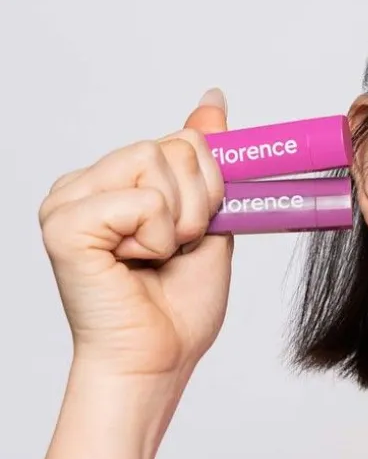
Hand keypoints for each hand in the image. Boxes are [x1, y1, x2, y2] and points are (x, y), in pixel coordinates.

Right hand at [39, 89, 232, 378]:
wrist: (159, 360)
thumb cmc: (178, 303)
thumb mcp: (207, 220)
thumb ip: (206, 162)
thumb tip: (212, 98)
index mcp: (117, 180)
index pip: (182, 141)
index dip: (209, 187)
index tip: (197, 228)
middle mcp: (86, 182)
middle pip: (174, 145)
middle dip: (198, 204)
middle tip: (174, 248)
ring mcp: (69, 199)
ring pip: (157, 161)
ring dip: (179, 221)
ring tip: (155, 257)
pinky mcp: (65, 223)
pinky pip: (141, 199)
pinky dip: (156, 236)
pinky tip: (133, 263)